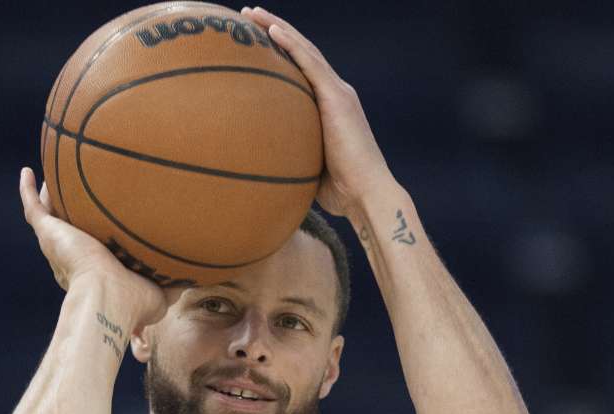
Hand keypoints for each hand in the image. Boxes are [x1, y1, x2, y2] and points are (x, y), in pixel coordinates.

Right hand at [18, 167, 171, 327]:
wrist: (108, 298)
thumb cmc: (133, 303)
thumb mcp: (160, 293)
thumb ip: (173, 281)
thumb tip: (192, 275)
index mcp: (96, 271)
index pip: (96, 252)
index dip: (101, 239)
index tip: (111, 224)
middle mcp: (74, 257)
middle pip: (71, 231)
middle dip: (74, 216)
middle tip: (79, 196)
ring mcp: (59, 244)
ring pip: (50, 217)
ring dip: (51, 198)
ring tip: (55, 178)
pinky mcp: (49, 233)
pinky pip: (33, 209)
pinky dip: (27, 191)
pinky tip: (27, 172)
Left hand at [241, 6, 395, 216]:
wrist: (366, 195)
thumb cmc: (340, 191)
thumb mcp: (308, 167)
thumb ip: (291, 156)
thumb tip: (263, 166)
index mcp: (330, 107)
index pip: (302, 70)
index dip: (281, 51)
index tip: (254, 39)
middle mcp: (336, 93)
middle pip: (302, 52)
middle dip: (274, 30)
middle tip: (247, 15)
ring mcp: (338, 93)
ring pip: (305, 50)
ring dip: (277, 28)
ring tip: (251, 13)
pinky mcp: (338, 98)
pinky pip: (310, 64)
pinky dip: (291, 45)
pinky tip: (272, 31)